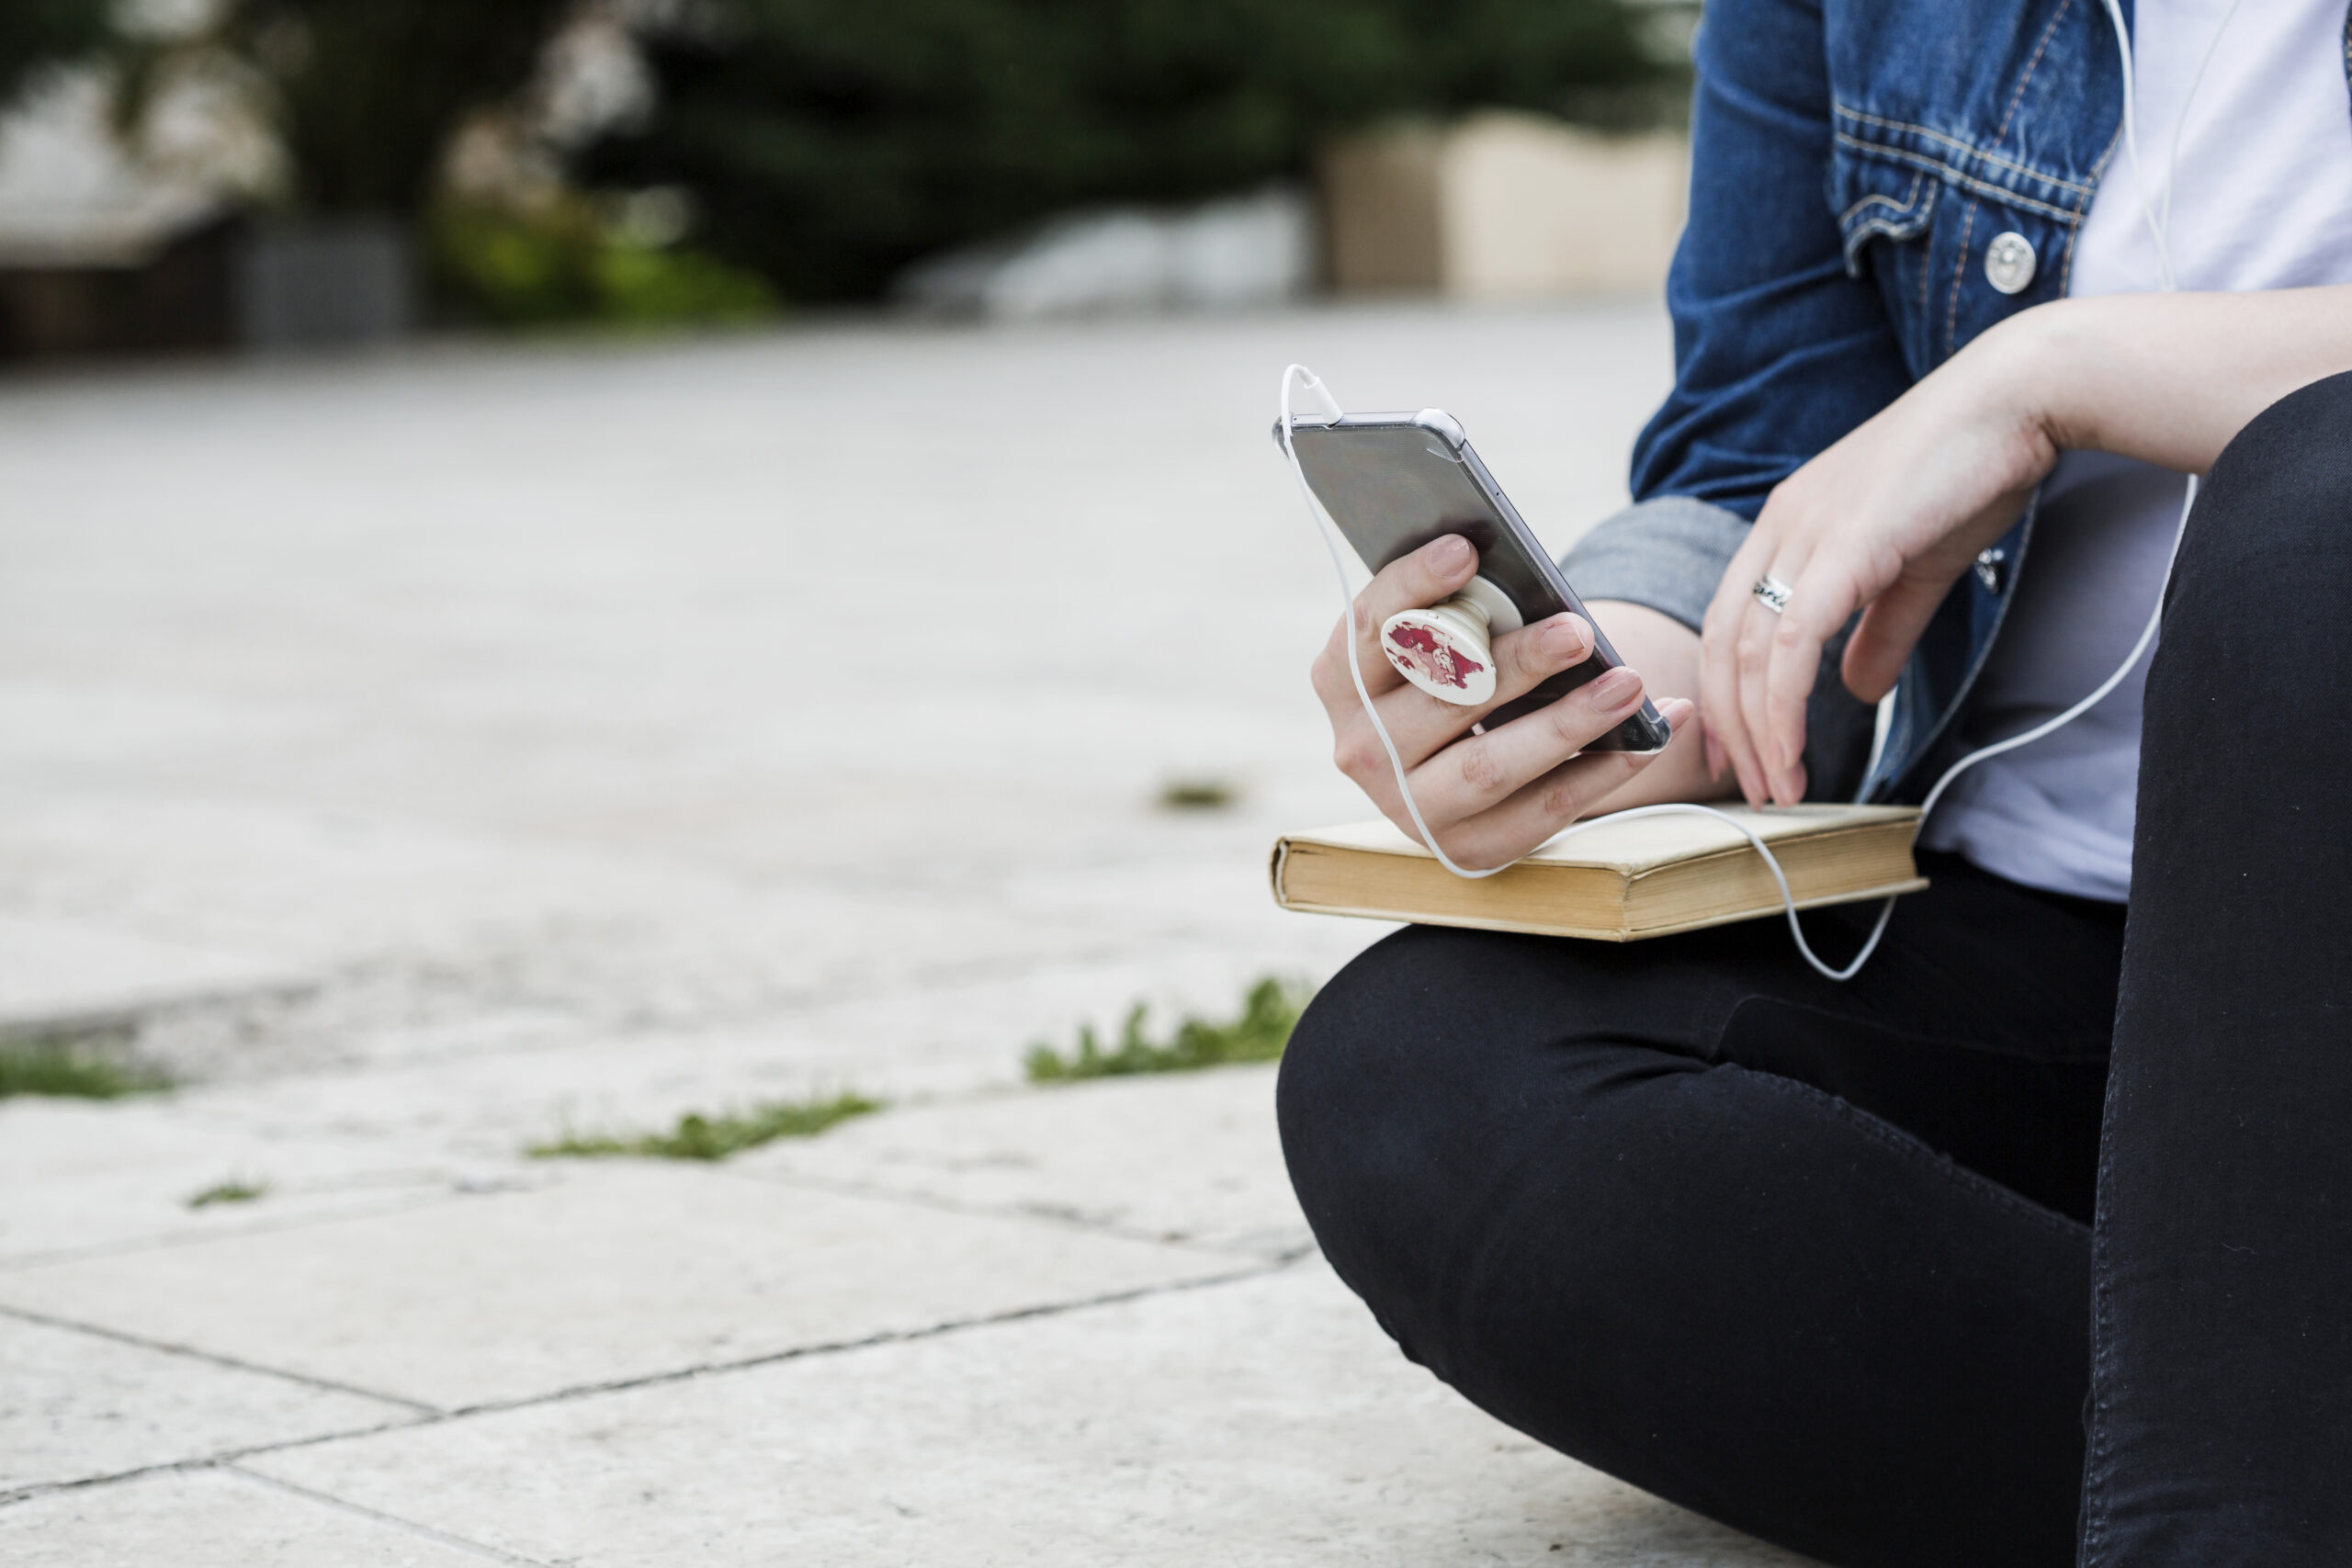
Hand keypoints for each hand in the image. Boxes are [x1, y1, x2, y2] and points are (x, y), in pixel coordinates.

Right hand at [1313, 534, 1694, 869]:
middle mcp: (1361, 750)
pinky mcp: (1465, 848)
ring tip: (1627, 685)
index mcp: (1342, 681)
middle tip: (1578, 631)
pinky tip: (1648, 740)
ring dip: (1567, 723)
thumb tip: (1518, 573)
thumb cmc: (1455, 674)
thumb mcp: (1438, 639)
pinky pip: (1540, 812)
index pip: (1370, 627)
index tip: (1466, 549)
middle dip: (1516, 663)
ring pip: (1490, 765)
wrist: (1450, 772)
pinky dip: (1602, 774)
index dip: (1414, 585)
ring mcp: (1409, 807)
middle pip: (1441, 700)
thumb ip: (1461, 609)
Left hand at [1698, 323, 2057, 805]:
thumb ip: (1879, 629)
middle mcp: (1778, 527)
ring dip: (1757, 732)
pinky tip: (1793, 749)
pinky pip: (1790, 643)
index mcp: (1786, 526)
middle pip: (1721, 645)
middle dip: (1730, 727)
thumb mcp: (1914, 566)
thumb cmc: (1972, 472)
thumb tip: (1857, 690)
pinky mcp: (1841, 547)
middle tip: (1752, 787)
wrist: (2019, 400)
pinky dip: (1784, 706)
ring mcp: (1803, 533)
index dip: (1725, 692)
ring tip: (1778, 787)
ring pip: (1747, 652)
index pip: (1728, 622)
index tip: (1739, 751)